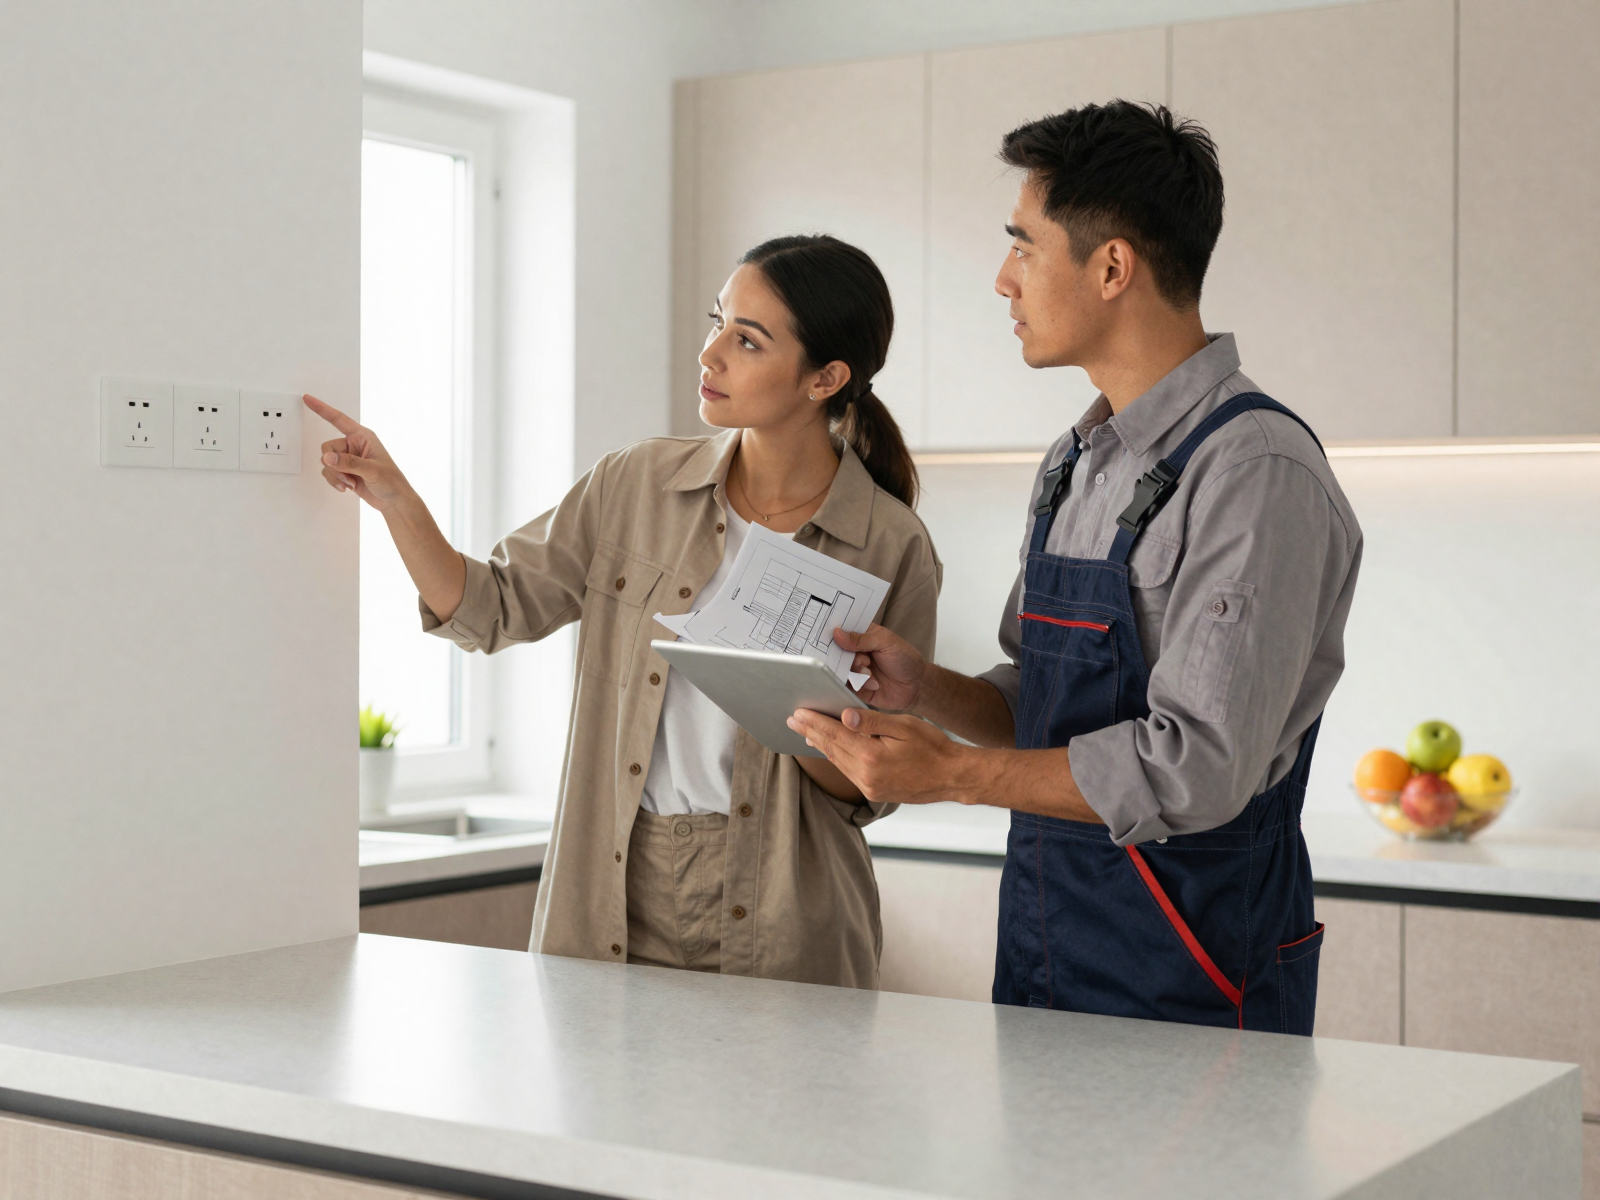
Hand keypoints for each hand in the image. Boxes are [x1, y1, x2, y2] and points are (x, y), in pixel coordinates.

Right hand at [303, 394, 412, 512]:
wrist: (394, 502)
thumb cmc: (391, 482)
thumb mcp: (372, 470)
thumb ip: (348, 462)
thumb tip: (327, 457)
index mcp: (362, 437)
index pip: (338, 419)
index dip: (322, 409)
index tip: (307, 398)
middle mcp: (353, 445)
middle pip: (327, 447)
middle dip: (333, 463)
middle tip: (348, 475)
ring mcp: (348, 459)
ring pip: (326, 462)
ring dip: (335, 475)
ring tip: (350, 482)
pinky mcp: (345, 472)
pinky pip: (329, 472)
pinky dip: (334, 481)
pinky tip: (347, 487)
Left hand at [786, 707, 974, 805]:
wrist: (952, 777)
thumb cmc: (933, 747)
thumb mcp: (904, 726)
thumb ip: (872, 721)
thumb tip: (843, 716)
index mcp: (872, 755)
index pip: (835, 734)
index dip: (815, 722)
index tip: (799, 713)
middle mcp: (866, 775)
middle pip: (831, 749)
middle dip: (811, 732)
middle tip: (793, 720)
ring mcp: (869, 787)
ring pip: (838, 762)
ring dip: (821, 746)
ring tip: (806, 733)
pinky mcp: (874, 792)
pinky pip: (848, 772)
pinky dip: (837, 758)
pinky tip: (830, 750)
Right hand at [832, 625, 925, 710]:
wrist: (917, 686)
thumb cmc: (905, 659)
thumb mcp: (886, 642)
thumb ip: (861, 638)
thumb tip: (837, 633)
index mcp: (860, 637)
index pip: (840, 632)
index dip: (832, 633)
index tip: (828, 635)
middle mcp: (854, 653)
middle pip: (835, 652)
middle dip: (846, 657)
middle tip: (862, 660)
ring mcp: (854, 671)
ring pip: (840, 670)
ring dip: (855, 671)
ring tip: (870, 673)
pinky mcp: (856, 688)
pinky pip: (846, 687)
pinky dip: (859, 684)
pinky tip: (874, 684)